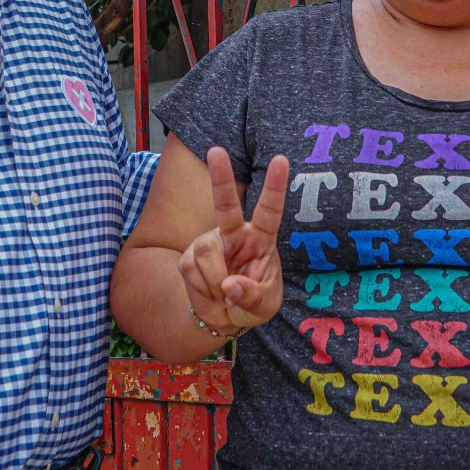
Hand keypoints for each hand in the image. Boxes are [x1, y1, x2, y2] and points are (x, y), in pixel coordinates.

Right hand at [179, 147, 289, 334]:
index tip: (281, 160)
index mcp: (261, 238)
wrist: (224, 318)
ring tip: (223, 296)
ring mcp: (209, 242)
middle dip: (221, 177)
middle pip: (225, 203)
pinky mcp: (188, 256)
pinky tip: (210, 293)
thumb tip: (229, 284)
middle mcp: (234, 234)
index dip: (274, 186)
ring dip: (213, 282)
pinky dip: (201, 289)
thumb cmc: (253, 303)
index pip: (269, 209)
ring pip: (204, 251)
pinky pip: (189, 268)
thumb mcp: (264, 305)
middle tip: (216, 150)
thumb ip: (251, 295)